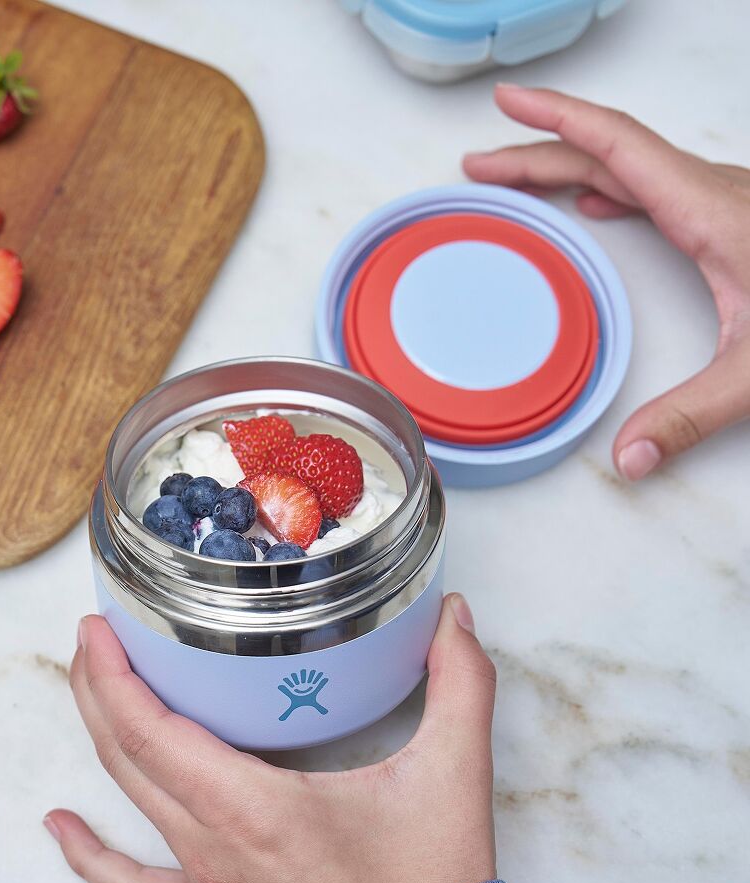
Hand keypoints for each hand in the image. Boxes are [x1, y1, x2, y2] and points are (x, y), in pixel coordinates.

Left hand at [44, 594, 496, 882]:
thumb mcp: (454, 774)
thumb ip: (461, 683)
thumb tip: (454, 617)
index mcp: (253, 808)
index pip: (151, 730)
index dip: (112, 674)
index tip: (96, 629)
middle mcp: (215, 848)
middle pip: (126, 756)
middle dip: (99, 689)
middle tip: (94, 639)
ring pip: (130, 802)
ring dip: (102, 740)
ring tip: (89, 691)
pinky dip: (90, 855)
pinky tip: (61, 830)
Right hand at [463, 84, 749, 480]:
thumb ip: (690, 416)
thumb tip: (627, 459)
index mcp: (709, 210)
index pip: (615, 144)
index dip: (554, 119)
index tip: (507, 101)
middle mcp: (712, 193)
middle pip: (607, 154)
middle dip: (536, 152)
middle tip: (478, 166)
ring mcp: (722, 201)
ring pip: (630, 167)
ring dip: (568, 166)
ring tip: (518, 181)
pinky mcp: (729, 218)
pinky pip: (654, 187)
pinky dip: (610, 187)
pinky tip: (597, 207)